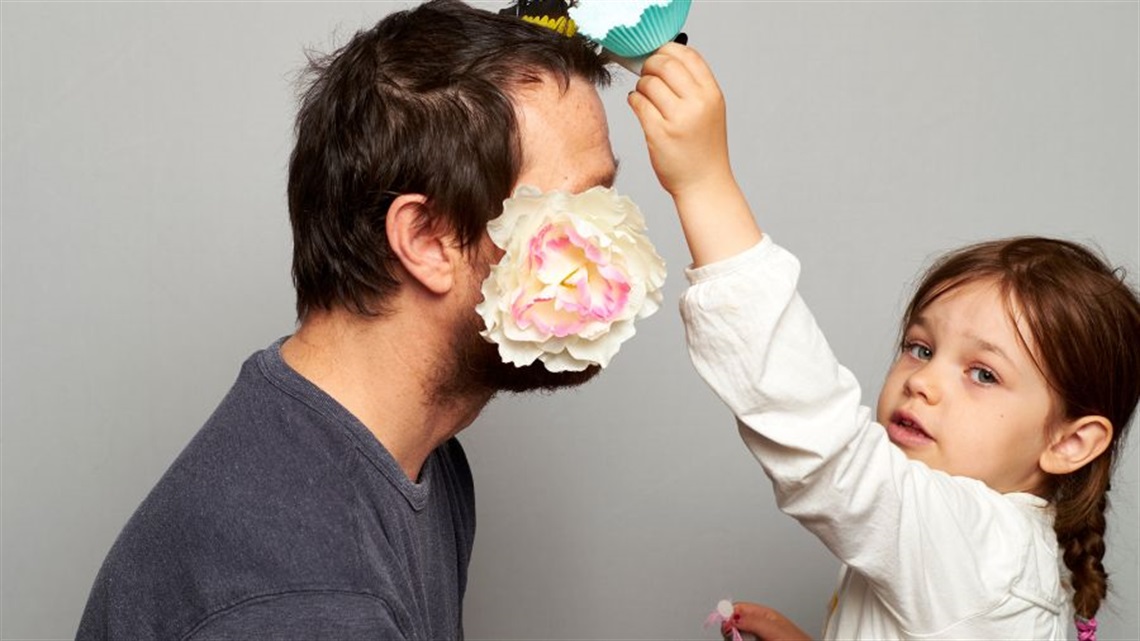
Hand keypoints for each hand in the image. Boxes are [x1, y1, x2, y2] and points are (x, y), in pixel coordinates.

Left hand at [627, 43, 761, 266]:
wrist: (704, 183)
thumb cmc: (703, 147)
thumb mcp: (710, 110)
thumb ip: (693, 86)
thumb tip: (663, 59)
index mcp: (712, 94)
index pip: (687, 55)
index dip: (668, 50)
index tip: (659, 56)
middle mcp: (697, 103)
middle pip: (665, 64)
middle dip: (650, 65)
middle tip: (646, 73)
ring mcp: (678, 118)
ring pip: (648, 83)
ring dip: (641, 85)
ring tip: (644, 94)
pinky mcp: (658, 133)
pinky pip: (638, 103)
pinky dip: (634, 100)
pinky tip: (638, 105)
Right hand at [722, 601, 812, 640]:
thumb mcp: (774, 628)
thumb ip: (753, 621)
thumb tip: (732, 616)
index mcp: (764, 615)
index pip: (738, 608)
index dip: (729, 614)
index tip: (726, 623)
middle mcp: (759, 627)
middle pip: (733, 624)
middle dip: (732, 631)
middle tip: (739, 638)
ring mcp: (758, 638)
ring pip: (737, 637)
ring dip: (736, 639)